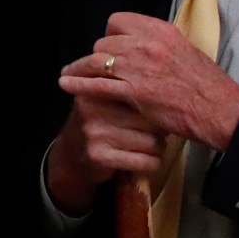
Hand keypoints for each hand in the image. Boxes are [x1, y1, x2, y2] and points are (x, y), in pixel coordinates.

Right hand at [46, 52, 167, 211]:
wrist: (71, 152)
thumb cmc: (101, 120)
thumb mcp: (105, 95)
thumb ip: (126, 82)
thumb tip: (168, 74)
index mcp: (97, 86)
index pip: (140, 90)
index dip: (157, 104)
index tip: (162, 108)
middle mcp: (93, 106)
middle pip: (152, 117)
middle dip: (160, 127)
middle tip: (153, 128)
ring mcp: (94, 131)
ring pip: (154, 142)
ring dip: (158, 147)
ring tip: (146, 143)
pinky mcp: (98, 156)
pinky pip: (146, 162)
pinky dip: (151, 164)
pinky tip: (143, 159)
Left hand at [59, 14, 238, 149]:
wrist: (220, 109)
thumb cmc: (206, 84)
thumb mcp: (185, 49)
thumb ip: (159, 44)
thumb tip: (141, 43)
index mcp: (160, 30)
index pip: (118, 21)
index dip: (111, 34)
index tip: (111, 45)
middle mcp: (145, 44)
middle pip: (104, 43)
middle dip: (99, 55)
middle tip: (97, 66)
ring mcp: (138, 68)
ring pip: (96, 61)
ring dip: (80, 68)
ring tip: (69, 73)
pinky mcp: (133, 92)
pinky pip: (97, 85)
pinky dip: (78, 84)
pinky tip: (66, 84)